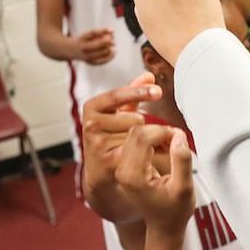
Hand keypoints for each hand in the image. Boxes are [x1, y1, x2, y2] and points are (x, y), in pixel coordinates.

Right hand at [76, 28, 115, 64]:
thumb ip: (100, 32)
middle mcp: (83, 48)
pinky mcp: (90, 62)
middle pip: (96, 45)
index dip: (103, 31)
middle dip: (107, 41)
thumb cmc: (82, 40)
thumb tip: (112, 31)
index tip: (111, 30)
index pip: (93, 33)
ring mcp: (86, 56)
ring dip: (108, 49)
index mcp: (82, 38)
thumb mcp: (88, 34)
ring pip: (100, 53)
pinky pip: (101, 61)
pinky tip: (113, 52)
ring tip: (113, 45)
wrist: (70, 50)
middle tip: (113, 40)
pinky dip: (109, 57)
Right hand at [81, 76, 159, 221]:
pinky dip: (147, 152)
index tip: (158, 92)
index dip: (139, 92)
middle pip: (134, 117)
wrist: (101, 174)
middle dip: (142, 125)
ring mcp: (97, 144)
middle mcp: (90, 125)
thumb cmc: (111, 138)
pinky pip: (137, 151)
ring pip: (137, 134)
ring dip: (143, 139)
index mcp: (91, 108)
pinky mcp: (108, 162)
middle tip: (136, 134)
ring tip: (133, 146)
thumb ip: (132, 94)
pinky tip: (144, 156)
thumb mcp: (117, 113)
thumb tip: (149, 76)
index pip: (117, 95)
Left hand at [115, 123, 194, 235]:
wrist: (164, 225)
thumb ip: (182, 161)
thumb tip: (178, 137)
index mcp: (133, 176)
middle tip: (177, 140)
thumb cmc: (175, 212)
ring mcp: (122, 168)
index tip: (179, 136)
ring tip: (172, 145)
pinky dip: (152, 139)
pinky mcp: (125, 165)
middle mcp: (122, 171)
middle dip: (159, 130)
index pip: (142, 138)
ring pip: (135, 135)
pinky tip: (164, 148)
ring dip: (155, 134)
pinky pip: (135, 142)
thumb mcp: (184, 188)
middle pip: (136, 133)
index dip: (163, 131)